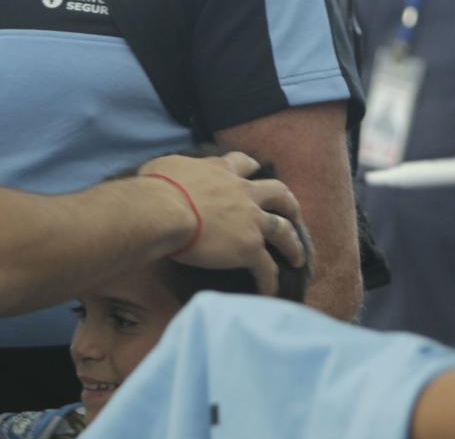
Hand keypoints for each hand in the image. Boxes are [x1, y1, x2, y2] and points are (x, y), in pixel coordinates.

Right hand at [138, 152, 304, 296]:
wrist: (164, 211)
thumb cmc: (157, 188)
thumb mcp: (167, 167)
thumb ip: (177, 171)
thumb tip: (165, 176)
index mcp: (222, 171)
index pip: (244, 163)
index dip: (251, 168)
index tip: (256, 170)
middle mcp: (243, 192)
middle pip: (279, 193)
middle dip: (289, 204)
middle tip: (293, 213)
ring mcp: (250, 220)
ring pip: (284, 231)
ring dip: (293, 245)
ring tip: (298, 257)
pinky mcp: (249, 248)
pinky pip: (267, 268)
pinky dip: (270, 281)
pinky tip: (269, 292)